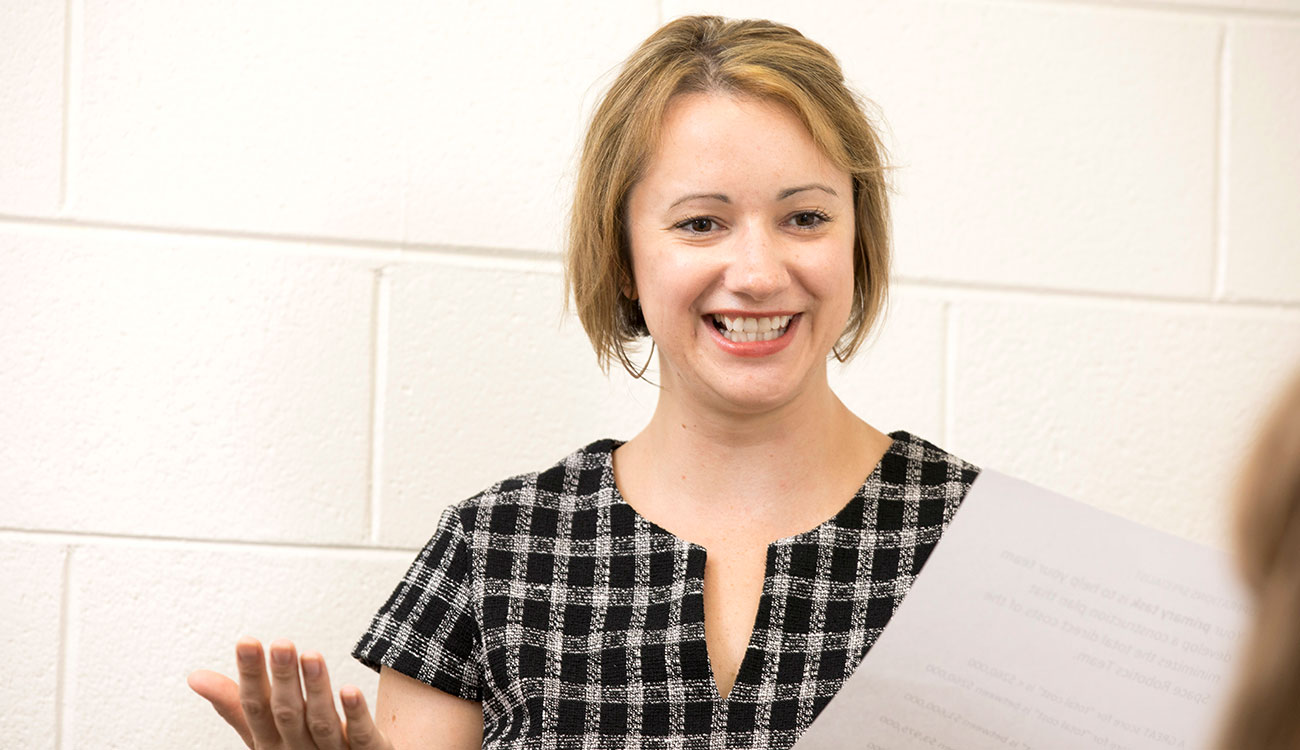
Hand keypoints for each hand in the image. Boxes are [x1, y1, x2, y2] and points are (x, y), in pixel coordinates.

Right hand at [188, 637, 391, 748]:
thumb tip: (195, 676)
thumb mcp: (266, 732)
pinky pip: (360, 737)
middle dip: (284, 679)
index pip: (255, 708)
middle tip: (281, 643)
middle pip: (288, 714)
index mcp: (271, 743)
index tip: (246, 641)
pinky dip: (354, 715)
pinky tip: (350, 690)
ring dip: (317, 690)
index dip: (250, 675)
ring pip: (322, 723)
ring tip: (312, 656)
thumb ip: (237, 706)